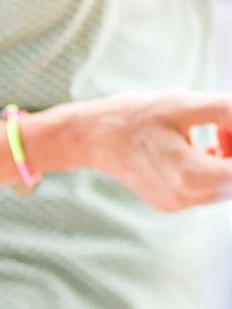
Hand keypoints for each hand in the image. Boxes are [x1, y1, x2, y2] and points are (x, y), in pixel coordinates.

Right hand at [65, 91, 231, 211]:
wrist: (90, 137)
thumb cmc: (134, 117)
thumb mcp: (185, 104)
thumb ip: (227, 112)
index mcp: (191, 176)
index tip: (229, 126)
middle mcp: (184, 198)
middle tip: (224, 126)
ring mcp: (175, 204)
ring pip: (221, 187)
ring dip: (226, 161)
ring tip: (215, 133)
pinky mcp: (168, 203)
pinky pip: (203, 190)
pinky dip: (210, 169)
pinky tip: (198, 146)